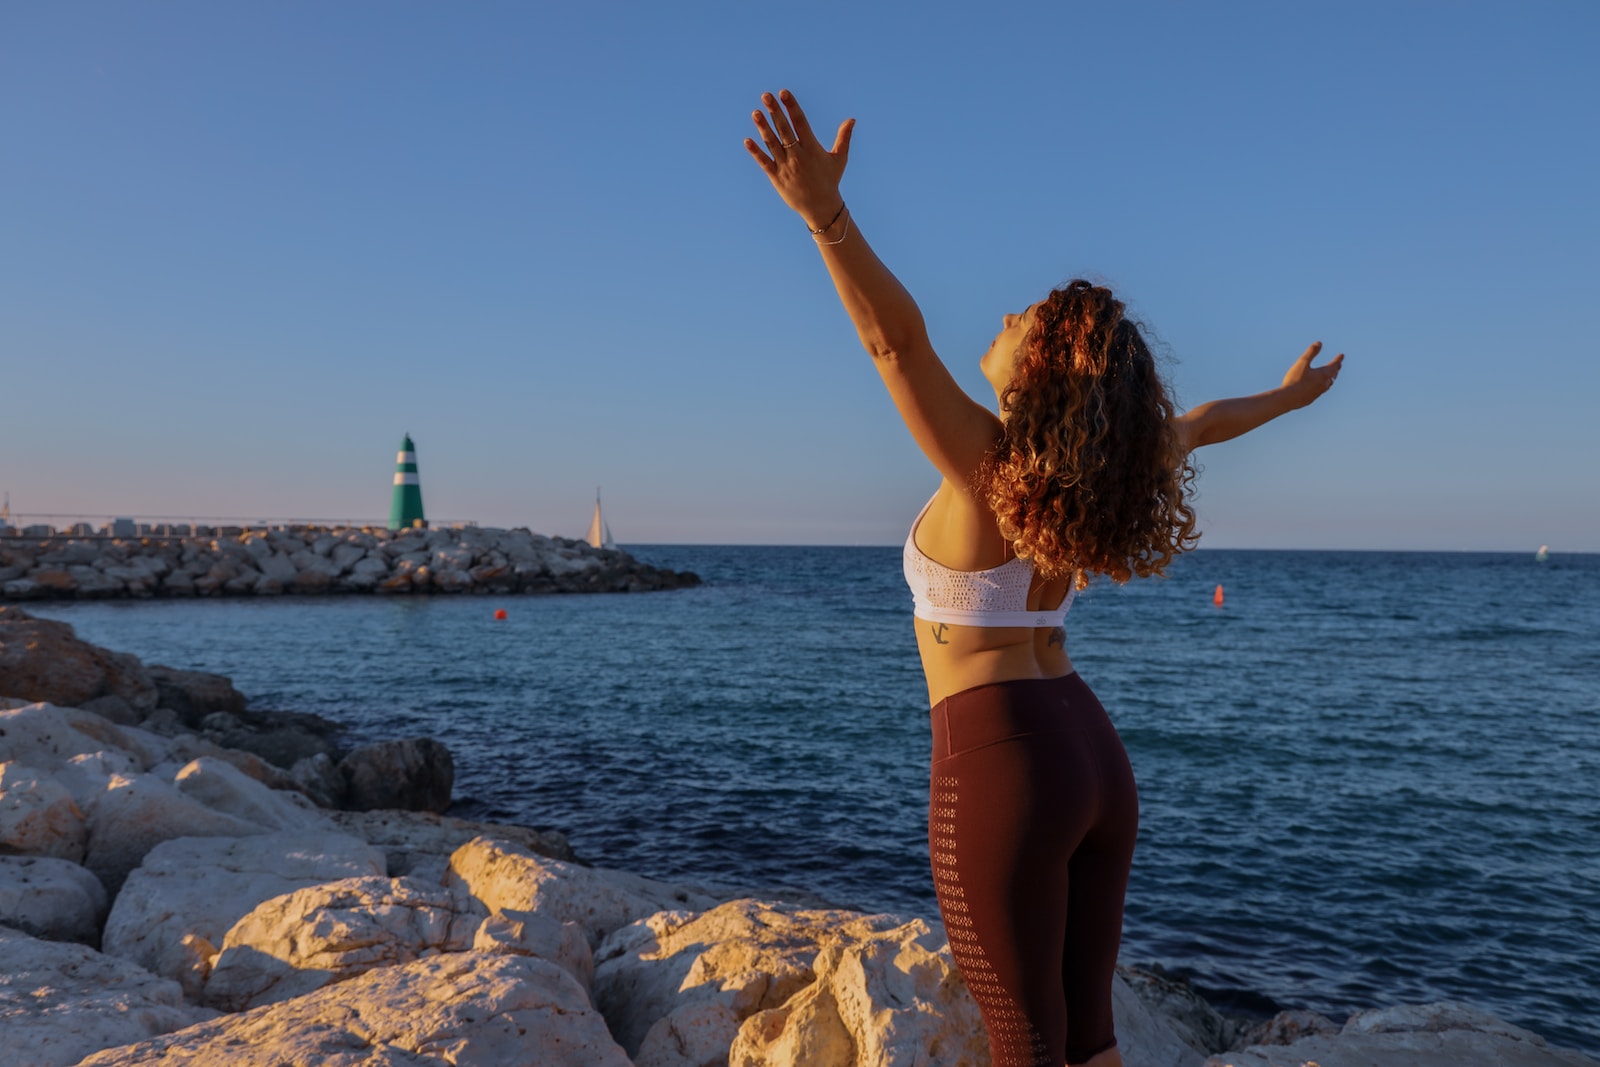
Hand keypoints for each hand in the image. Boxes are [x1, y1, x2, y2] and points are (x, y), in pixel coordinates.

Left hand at [744, 89, 854, 228]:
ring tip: (755, 113)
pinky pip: (764, 163)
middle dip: (775, 112)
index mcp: (812, 148)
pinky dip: (756, 152)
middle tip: (766, 96)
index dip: (792, 107)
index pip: (800, 123)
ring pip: (772, 144)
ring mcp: (786, 166)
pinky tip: (747, 141)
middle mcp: (798, 156)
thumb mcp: (839, 158)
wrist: (821, 207)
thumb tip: (852, 119)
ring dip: (763, 128)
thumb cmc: (830, 180)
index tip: (783, 93)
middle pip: (784, 130)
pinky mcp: (777, 178)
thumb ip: (844, 138)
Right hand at [1281, 341, 1343, 408]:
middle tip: (1338, 365)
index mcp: (1323, 374)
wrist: (1288, 399)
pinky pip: (1321, 391)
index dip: (1338, 359)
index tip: (1341, 355)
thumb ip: (1311, 352)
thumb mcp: (1302, 362)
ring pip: (1328, 384)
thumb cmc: (1295, 380)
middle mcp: (1324, 384)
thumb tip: (1319, 343)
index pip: (1334, 365)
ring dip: (1331, 378)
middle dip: (1336, 368)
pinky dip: (1323, 386)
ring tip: (1331, 376)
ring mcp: (1318, 392)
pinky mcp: (1312, 399)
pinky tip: (1318, 388)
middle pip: (1333, 375)